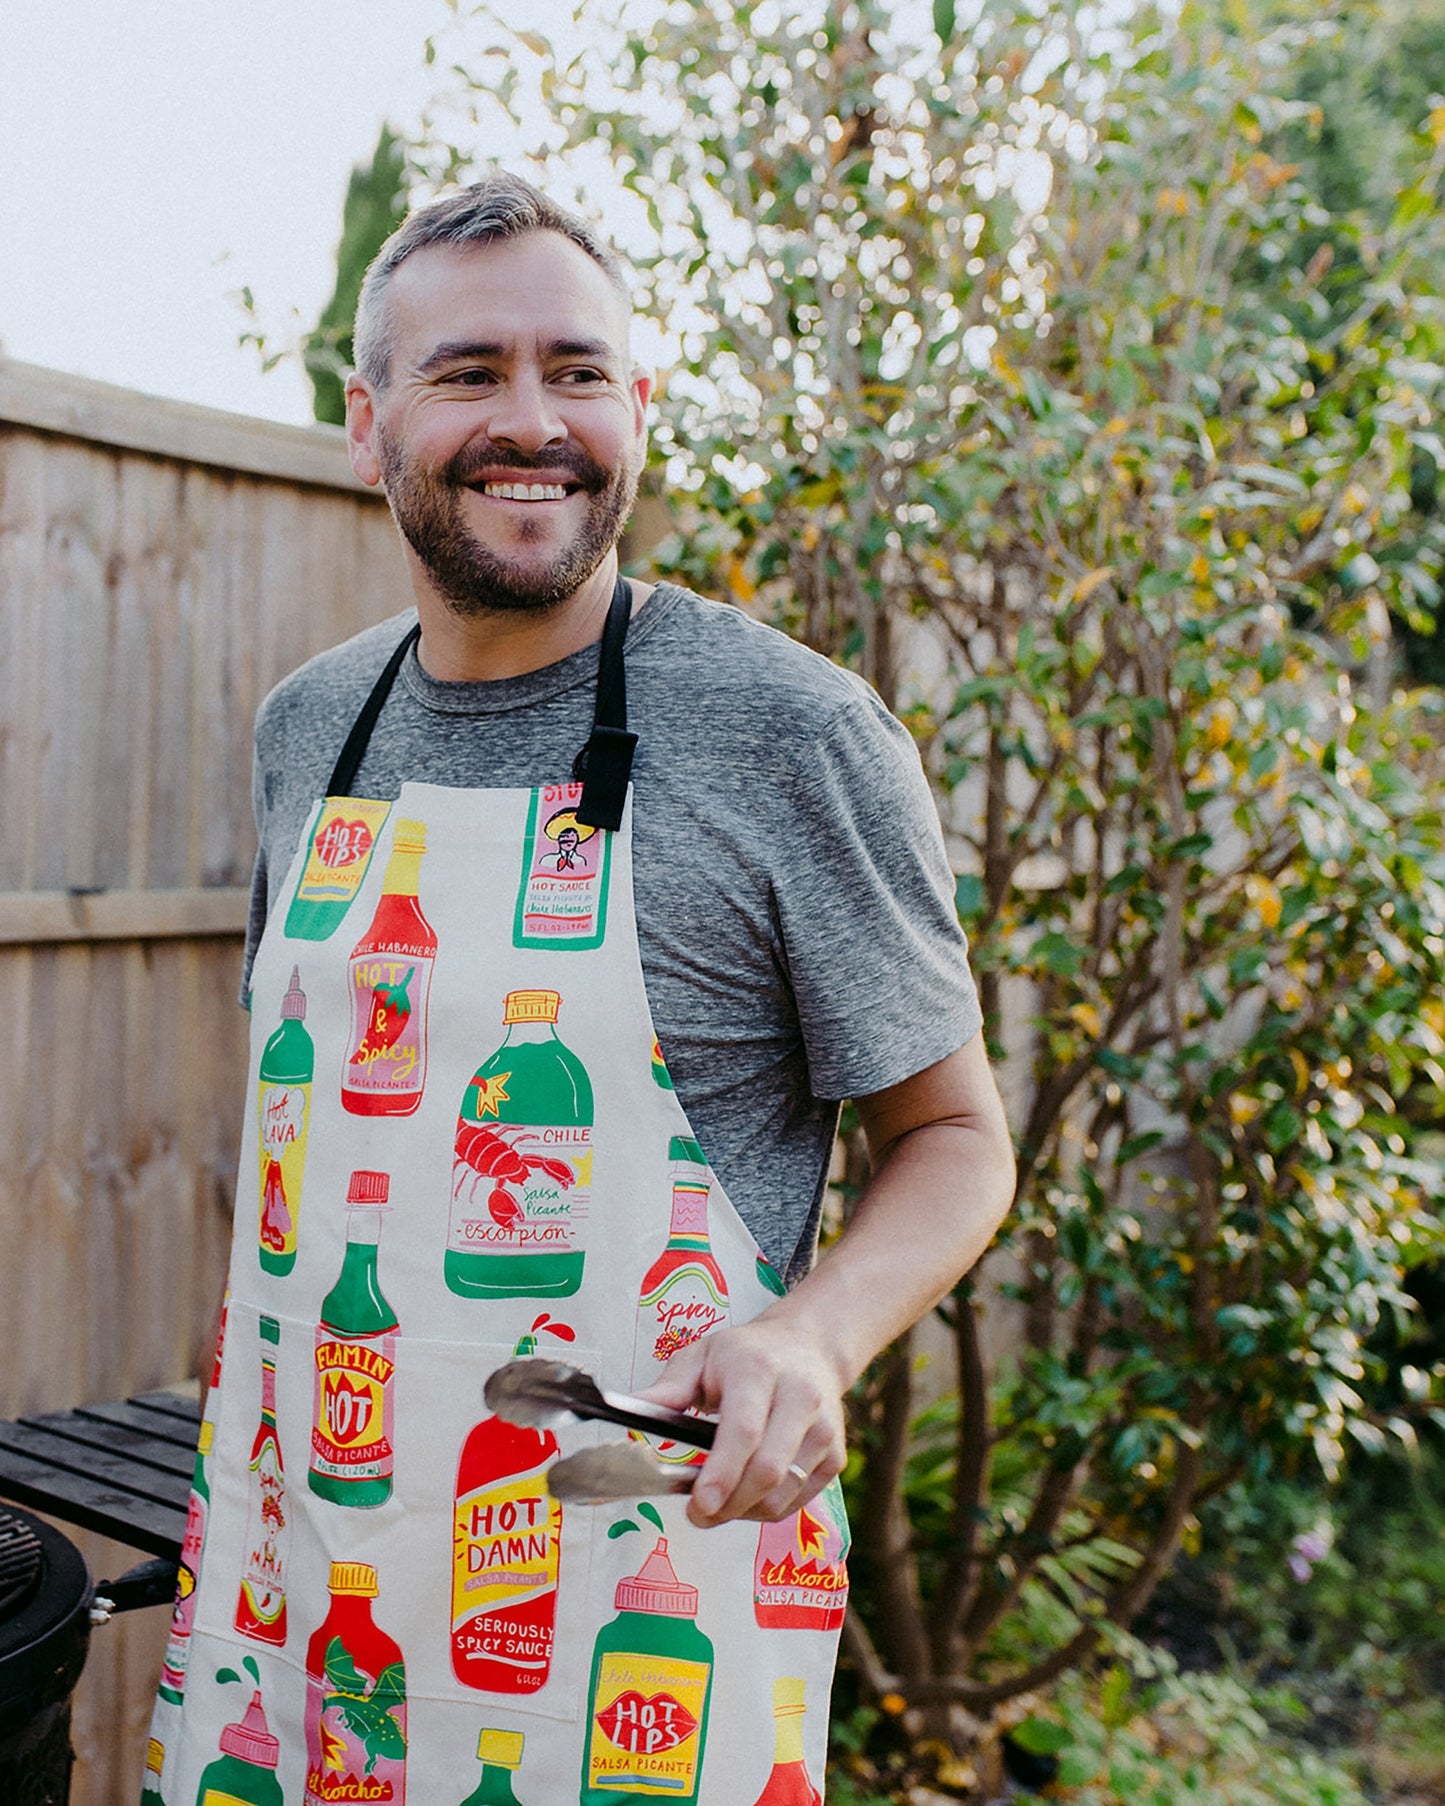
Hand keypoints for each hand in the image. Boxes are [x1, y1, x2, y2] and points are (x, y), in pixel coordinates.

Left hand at [636, 1317, 846, 1528]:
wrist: (810, 1346)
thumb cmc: (747, 1354)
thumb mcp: (702, 1355)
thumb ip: (668, 1389)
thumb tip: (628, 1413)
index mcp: (760, 1370)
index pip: (744, 1431)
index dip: (722, 1474)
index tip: (699, 1504)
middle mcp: (800, 1398)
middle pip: (768, 1470)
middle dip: (730, 1504)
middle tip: (698, 1514)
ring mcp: (825, 1429)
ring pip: (785, 1493)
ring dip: (746, 1512)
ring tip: (720, 1504)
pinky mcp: (835, 1455)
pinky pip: (799, 1501)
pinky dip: (768, 1510)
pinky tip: (747, 1496)